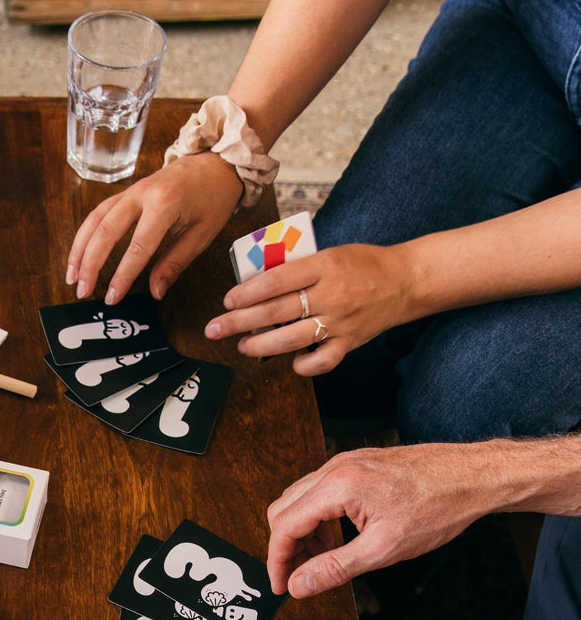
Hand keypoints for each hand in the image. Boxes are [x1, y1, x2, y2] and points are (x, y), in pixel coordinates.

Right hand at [66, 152, 242, 304]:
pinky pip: (98, 213)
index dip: (122, 276)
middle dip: (90, 263)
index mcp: (164, 204)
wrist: (214, 164)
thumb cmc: (212, 198)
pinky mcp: (126, 192)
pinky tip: (79, 254)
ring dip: (80, 249)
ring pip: (95, 220)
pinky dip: (85, 234)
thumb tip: (155, 292)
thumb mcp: (201, 235)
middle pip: (106, 231)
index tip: (112, 298)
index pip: (137, 247)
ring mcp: (131, 190)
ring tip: (72, 276)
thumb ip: (175, 263)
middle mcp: (142, 194)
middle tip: (82, 290)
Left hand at [204, 242, 413, 376]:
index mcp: (324, 265)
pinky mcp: (350, 342)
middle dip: (238, 322)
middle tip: (214, 329)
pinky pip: (320, 362)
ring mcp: (341, 321)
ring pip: (291, 339)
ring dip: (260, 345)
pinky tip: (291, 360)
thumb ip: (298, 268)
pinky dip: (302, 365)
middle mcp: (332, 294)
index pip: (276, 280)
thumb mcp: (330, 253)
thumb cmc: (362, 264)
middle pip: (275, 311)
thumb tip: (255, 285)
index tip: (227, 301)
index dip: (246, 293)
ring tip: (243, 345)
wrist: (406, 281)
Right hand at [265, 442, 493, 596]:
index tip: (281, 585)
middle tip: (300, 576)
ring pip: (300, 499)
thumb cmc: (438, 507)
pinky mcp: (356, 463)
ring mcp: (344, 462)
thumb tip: (299, 585)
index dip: (278, 560)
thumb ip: (334, 568)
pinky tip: (339, 536)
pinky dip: (318, 517)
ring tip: (322, 559)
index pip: (285, 526)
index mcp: (337, 487)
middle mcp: (335, 468)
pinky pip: (319, 490)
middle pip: (284, 510)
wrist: (475, 476)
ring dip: (302, 532)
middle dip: (287, 547)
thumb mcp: (384, 549)